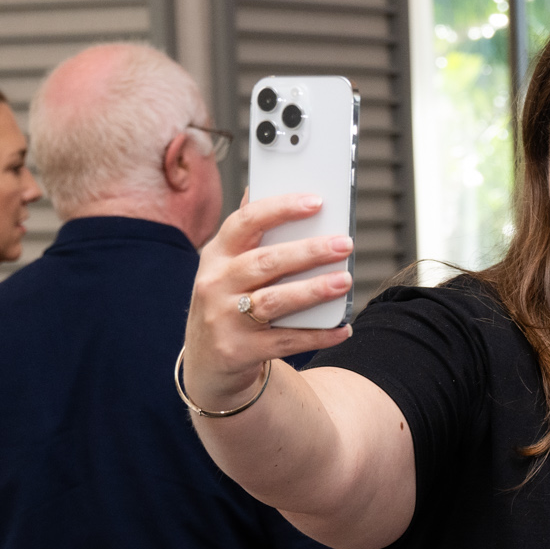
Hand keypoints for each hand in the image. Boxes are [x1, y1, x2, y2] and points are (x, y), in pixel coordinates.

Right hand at [183, 192, 355, 410]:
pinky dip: (317, 335)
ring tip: (344, 281)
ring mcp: (224, 319)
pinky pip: (285, 341)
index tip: (317, 201)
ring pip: (274, 301)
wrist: (205, 361)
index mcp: (217, 255)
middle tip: (344, 244)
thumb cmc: (227, 301)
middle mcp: (216, 284)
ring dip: (313, 290)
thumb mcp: (227, 266)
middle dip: (309, 252)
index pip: (246, 222)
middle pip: (266, 262)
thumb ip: (247, 234)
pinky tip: (342, 328)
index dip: (281, 208)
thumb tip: (257, 187)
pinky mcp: (238, 351)